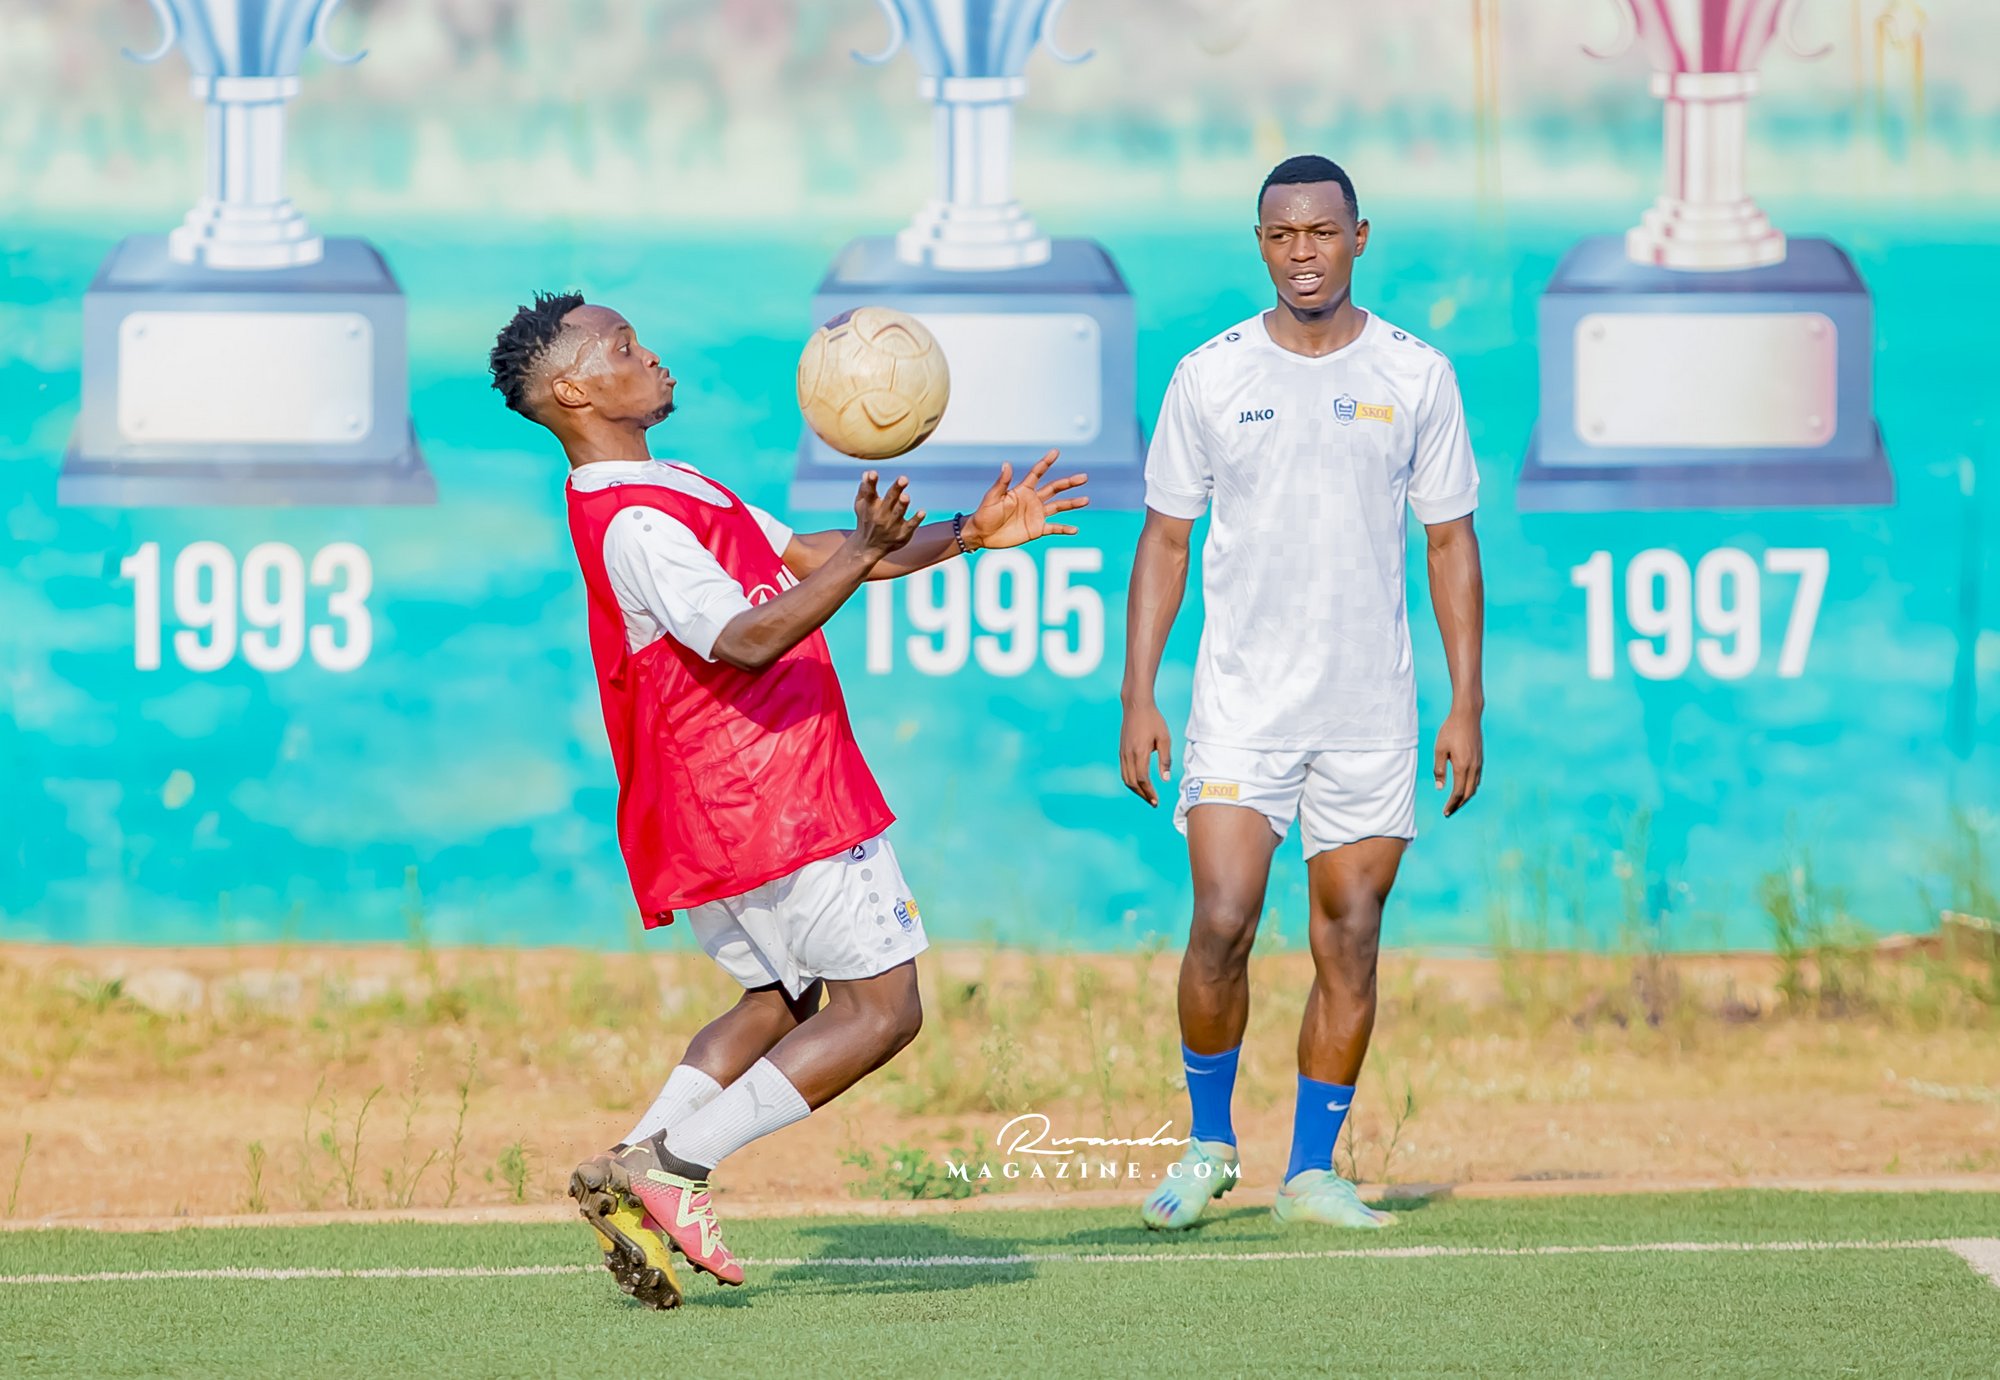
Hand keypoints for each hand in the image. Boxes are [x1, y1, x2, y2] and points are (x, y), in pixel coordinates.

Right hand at [849, 471, 924, 559]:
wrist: (868, 547)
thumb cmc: (866, 519)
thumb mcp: (861, 505)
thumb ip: (864, 489)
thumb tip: (867, 473)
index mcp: (870, 506)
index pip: (869, 493)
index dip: (870, 483)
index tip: (872, 473)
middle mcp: (881, 515)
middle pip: (889, 500)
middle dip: (896, 489)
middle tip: (903, 478)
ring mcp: (892, 525)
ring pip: (898, 513)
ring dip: (903, 505)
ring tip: (906, 496)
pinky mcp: (902, 534)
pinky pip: (910, 526)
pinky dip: (916, 519)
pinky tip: (922, 512)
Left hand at [961, 450, 1088, 550]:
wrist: (982, 534)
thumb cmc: (985, 514)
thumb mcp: (992, 497)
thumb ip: (1002, 482)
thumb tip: (1006, 464)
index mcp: (1022, 490)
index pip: (1037, 473)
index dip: (1046, 462)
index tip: (1056, 452)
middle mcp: (1032, 500)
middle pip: (1054, 489)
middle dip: (1069, 483)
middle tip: (1083, 477)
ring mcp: (1036, 515)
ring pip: (1058, 506)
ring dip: (1072, 503)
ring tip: (1086, 500)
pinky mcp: (1036, 529)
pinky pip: (1054, 528)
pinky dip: (1064, 529)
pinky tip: (1075, 529)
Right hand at [1119, 701, 1173, 806]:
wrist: (1136, 705)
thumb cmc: (1153, 720)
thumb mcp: (1164, 738)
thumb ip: (1165, 759)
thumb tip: (1165, 779)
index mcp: (1140, 752)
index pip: (1143, 779)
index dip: (1149, 792)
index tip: (1156, 801)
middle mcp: (1128, 755)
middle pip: (1132, 783)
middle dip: (1143, 795)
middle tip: (1153, 803)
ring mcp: (1123, 753)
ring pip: (1126, 779)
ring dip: (1136, 790)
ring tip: (1147, 796)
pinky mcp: (1122, 751)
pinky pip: (1124, 771)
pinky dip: (1131, 781)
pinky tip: (1139, 783)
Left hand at [1433, 707, 1482, 817]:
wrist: (1468, 715)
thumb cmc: (1450, 730)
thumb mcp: (1439, 749)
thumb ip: (1439, 769)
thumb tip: (1440, 788)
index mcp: (1462, 767)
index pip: (1457, 793)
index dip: (1451, 804)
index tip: (1445, 812)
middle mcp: (1473, 767)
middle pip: (1468, 793)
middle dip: (1459, 805)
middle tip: (1449, 812)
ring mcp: (1479, 763)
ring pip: (1474, 787)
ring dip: (1466, 797)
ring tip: (1456, 803)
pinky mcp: (1480, 758)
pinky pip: (1477, 779)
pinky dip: (1471, 788)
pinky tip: (1465, 788)